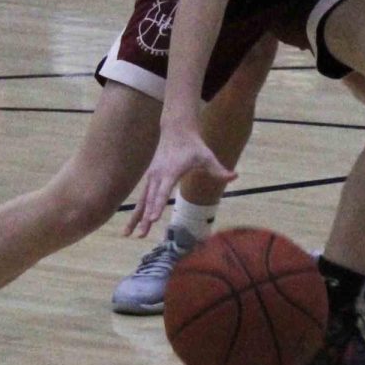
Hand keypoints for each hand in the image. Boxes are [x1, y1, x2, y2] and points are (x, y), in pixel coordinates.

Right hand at [123, 123, 235, 238]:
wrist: (176, 130)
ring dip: (136, 218)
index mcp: (171, 171)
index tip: (153, 218)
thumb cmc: (193, 145)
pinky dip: (137, 211)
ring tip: (129, 234)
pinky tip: (132, 224)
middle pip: (150, 199)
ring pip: (142, 201)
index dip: (158, 205)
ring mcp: (151, 177)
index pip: (163, 191)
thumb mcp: (207, 156)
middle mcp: (158, 175)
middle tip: (141, 234)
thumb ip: (218, 169)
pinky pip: (142, 198)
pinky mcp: (149, 178)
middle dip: (145, 217)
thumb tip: (235, 176)